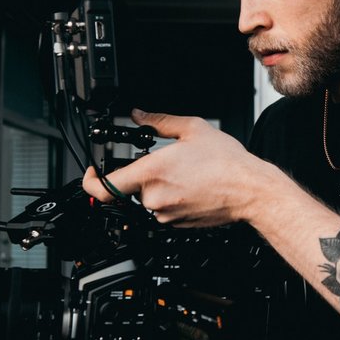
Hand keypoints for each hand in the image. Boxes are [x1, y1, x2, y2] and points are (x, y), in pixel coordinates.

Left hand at [83, 109, 269, 226]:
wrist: (250, 191)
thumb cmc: (227, 163)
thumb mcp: (192, 129)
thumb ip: (158, 121)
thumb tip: (139, 115)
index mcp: (152, 173)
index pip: (104, 187)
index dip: (90, 181)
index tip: (92, 173)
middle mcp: (154, 197)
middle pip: (130, 188)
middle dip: (143, 175)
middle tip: (166, 163)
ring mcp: (165, 214)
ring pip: (148, 199)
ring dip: (159, 186)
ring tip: (185, 174)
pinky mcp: (177, 224)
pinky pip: (164, 210)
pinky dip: (172, 198)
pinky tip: (192, 186)